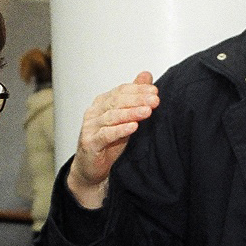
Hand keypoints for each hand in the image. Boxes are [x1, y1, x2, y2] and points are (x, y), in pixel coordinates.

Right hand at [67, 72, 159, 208]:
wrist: (92, 169)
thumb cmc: (109, 144)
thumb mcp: (125, 118)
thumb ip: (134, 96)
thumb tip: (146, 75)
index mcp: (103, 103)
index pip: (121, 91)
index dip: (138, 89)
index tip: (155, 91)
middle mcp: (94, 112)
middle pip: (116, 101)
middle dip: (138, 99)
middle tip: (155, 100)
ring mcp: (90, 127)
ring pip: (112, 116)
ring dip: (131, 113)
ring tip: (148, 111)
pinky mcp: (90, 143)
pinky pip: (105, 134)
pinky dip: (120, 130)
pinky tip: (133, 127)